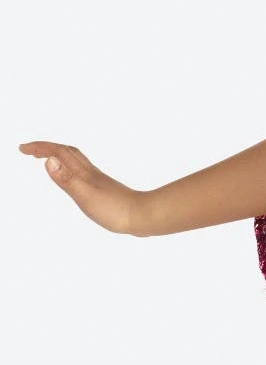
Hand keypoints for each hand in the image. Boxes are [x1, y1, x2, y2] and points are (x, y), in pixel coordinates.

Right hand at [17, 141, 146, 235]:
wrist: (145, 216)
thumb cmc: (115, 209)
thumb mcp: (85, 195)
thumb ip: (67, 178)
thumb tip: (49, 159)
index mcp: (84, 173)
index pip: (59, 153)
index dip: (40, 148)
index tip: (21, 148)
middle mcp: (91, 173)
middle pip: (68, 152)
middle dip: (47, 148)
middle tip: (29, 151)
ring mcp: (99, 182)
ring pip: (77, 162)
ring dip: (60, 157)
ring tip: (47, 160)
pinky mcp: (105, 191)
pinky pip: (83, 174)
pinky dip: (72, 170)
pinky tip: (74, 180)